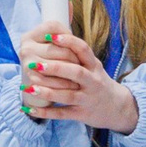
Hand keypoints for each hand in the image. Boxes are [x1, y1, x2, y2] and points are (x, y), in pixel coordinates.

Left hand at [18, 22, 137, 132]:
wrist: (117, 107)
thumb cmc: (96, 82)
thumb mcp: (91, 66)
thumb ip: (75, 54)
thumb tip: (52, 32)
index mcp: (93, 65)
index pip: (83, 50)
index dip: (68, 42)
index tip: (50, 36)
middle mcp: (93, 81)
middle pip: (76, 73)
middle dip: (55, 68)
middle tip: (34, 64)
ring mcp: (87, 98)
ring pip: (68, 95)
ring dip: (47, 92)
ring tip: (28, 87)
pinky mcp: (81, 114)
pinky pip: (62, 114)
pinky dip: (45, 112)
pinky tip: (28, 110)